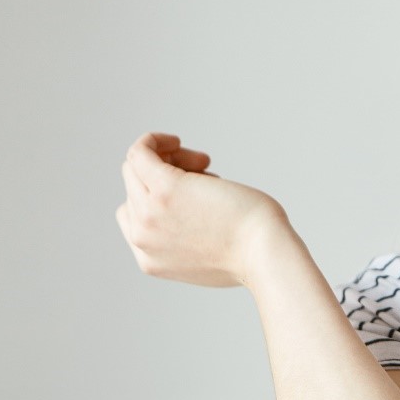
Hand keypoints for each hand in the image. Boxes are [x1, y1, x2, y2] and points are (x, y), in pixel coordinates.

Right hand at [116, 132, 286, 287]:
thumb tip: (185, 207)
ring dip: (170, 158)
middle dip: (169, 174)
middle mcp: (141, 238)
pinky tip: (175, 140)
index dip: (161, 197)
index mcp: (150, 259)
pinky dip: (153, 141)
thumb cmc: (252, 251)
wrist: (264, 254)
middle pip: (136, 189)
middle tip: (207, 171)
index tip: (197, 192)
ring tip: (205, 164)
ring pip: (136, 169)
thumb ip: (184, 240)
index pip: (135, 217)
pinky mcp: (165, 188)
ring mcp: (149, 213)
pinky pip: (140, 152)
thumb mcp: (207, 255)